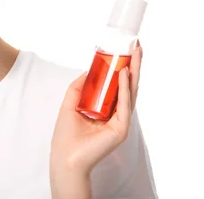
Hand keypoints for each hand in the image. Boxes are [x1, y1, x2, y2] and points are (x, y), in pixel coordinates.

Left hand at [50, 42, 142, 174]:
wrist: (65, 157)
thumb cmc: (66, 135)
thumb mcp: (71, 103)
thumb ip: (80, 87)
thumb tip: (90, 70)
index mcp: (107, 109)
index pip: (119, 85)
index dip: (123, 68)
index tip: (126, 51)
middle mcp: (116, 114)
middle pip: (128, 86)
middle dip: (134, 66)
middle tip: (137, 47)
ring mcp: (121, 122)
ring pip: (131, 93)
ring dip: (133, 73)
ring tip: (136, 55)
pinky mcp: (121, 129)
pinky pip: (124, 105)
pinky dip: (124, 89)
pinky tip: (124, 74)